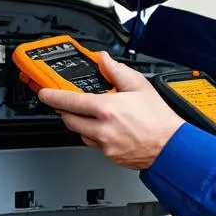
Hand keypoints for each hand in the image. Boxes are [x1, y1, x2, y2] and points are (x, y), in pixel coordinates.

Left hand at [37, 53, 183, 170]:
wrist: (172, 146)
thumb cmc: (160, 119)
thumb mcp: (140, 86)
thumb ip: (117, 71)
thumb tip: (104, 60)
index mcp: (107, 109)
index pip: (69, 101)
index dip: (52, 95)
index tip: (44, 92)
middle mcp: (102, 129)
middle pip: (69, 119)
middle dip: (64, 109)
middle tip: (66, 102)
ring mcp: (105, 145)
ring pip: (80, 133)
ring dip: (79, 123)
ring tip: (92, 115)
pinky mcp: (110, 156)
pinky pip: (93, 144)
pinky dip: (94, 135)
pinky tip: (106, 128)